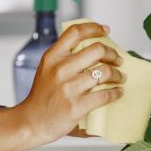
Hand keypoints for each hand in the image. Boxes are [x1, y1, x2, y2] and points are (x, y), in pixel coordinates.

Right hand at [14, 21, 124, 145]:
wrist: (31, 122)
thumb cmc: (42, 96)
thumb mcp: (46, 69)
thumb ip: (64, 57)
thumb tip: (93, 48)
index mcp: (52, 57)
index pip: (75, 32)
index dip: (94, 28)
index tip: (105, 30)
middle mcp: (60, 69)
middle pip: (97, 49)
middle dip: (112, 54)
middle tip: (117, 59)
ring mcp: (68, 88)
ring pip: (104, 72)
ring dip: (117, 74)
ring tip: (119, 77)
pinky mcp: (77, 106)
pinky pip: (105, 94)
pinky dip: (116, 92)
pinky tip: (117, 92)